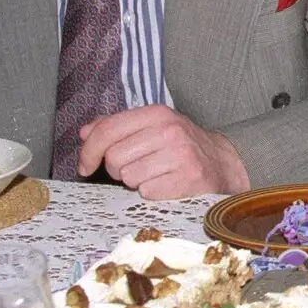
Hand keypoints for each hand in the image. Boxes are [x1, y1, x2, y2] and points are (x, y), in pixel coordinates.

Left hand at [77, 105, 250, 199]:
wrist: (222, 165)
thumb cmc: (179, 147)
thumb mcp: (151, 128)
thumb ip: (116, 127)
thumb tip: (85, 133)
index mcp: (157, 114)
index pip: (107, 130)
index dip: (88, 151)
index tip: (85, 166)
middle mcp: (170, 130)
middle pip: (114, 157)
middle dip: (117, 169)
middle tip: (135, 168)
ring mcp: (181, 154)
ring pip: (128, 177)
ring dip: (136, 182)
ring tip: (153, 175)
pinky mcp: (189, 179)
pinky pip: (147, 192)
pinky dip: (151, 193)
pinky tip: (165, 185)